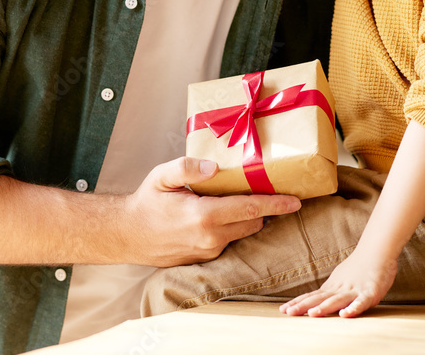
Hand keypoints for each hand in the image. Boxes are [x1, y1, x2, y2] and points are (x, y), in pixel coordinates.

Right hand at [122, 157, 300, 266]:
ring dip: (250, 218)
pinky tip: (227, 214)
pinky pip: (229, 240)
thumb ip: (188, 167)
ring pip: (243, 232)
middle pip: (253, 222)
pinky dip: (234, 227)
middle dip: (267, 208)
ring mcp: (209, 251)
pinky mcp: (206, 257)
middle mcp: (211, 238)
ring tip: (249, 199)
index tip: (296, 201)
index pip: (251, 209)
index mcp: (204, 217)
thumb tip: (214, 168)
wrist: (128, 235)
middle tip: (275, 192)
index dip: (276, 204)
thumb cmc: (147, 202)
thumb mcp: (162, 176)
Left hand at [279, 249, 396, 317]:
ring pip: (337, 299)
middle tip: (289, 313)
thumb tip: (313, 301)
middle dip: (303, 306)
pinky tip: (345, 315)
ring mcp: (354, 290)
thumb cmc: (358, 267)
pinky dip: (353, 308)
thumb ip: (328, 292)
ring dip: (325, 307)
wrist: (376, 251)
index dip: (298, 303)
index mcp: (332, 287)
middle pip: (319, 298)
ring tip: (312, 314)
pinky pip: (361, 302)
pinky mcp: (370, 292)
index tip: (283, 310)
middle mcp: (340, 288)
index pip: (312, 296)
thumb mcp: (339, 280)